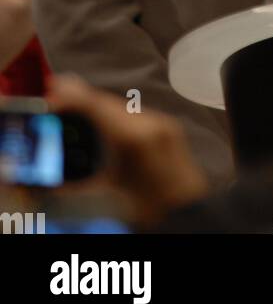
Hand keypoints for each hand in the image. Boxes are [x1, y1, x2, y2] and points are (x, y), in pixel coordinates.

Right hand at [44, 74, 209, 226]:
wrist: (189, 213)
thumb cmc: (149, 208)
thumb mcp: (108, 194)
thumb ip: (78, 184)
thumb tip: (51, 182)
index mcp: (133, 138)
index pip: (97, 105)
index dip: (72, 95)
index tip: (53, 90)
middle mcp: (151, 122)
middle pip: (108, 102)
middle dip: (81, 98)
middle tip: (57, 93)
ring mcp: (163, 122)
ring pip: (123, 105)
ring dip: (99, 105)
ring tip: (75, 105)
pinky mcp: (169, 126)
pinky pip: (137, 113)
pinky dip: (116, 114)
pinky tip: (103, 119)